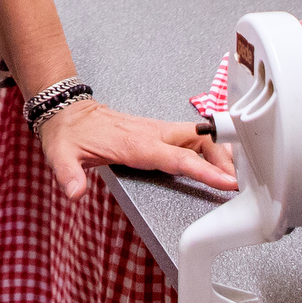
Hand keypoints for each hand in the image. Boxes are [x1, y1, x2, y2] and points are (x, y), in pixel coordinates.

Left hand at [33, 99, 236, 199]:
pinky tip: (211, 161)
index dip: (204, 171)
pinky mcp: (153, 131)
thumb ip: (68, 173)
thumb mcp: (60, 153)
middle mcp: (149, 134)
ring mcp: (153, 130)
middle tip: (241, 179)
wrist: (64, 110)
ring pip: (195, 137)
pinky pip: (186, 138)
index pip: (177, 158)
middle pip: (197, 141)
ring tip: (232, 174)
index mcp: (135, 143)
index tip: (227, 182)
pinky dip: (204, 148)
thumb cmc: (67, 132)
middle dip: (222, 156)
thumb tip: (74, 192)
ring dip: (216, 151)